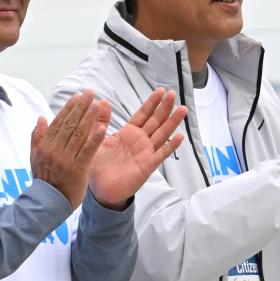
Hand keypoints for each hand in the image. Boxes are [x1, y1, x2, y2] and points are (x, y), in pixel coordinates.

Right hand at [31, 90, 106, 209]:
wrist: (47, 204)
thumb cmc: (44, 180)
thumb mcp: (34, 157)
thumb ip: (37, 137)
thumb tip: (42, 118)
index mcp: (45, 146)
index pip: (58, 122)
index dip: (68, 108)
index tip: (77, 96)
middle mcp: (54, 150)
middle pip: (69, 124)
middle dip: (81, 107)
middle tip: (90, 93)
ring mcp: (66, 160)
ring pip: (78, 134)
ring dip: (89, 118)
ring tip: (97, 104)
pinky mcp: (77, 170)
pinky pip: (87, 151)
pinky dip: (94, 139)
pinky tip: (102, 127)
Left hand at [88, 88, 186, 209]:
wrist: (100, 189)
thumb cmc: (99, 166)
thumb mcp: (97, 139)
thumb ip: (101, 121)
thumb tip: (102, 101)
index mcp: (128, 133)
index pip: (143, 114)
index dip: (152, 103)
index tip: (161, 91)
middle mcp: (140, 141)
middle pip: (156, 121)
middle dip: (164, 107)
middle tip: (173, 94)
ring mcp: (146, 153)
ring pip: (162, 134)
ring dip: (172, 122)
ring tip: (182, 110)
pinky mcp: (148, 166)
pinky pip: (161, 154)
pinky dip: (171, 146)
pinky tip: (180, 137)